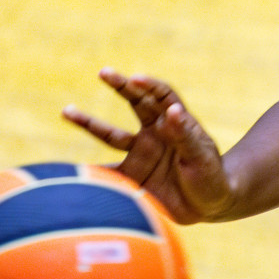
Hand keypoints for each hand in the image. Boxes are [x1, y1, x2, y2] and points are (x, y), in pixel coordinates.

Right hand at [63, 68, 232, 222]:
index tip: (135, 79)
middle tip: (103, 72)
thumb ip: (186, 136)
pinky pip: (106, 171)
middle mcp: (155, 133)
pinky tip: (69, 169)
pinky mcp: (131, 176)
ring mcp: (140, 154)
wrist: (208, 206)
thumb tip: (173, 111)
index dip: (150, 85)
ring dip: (89, 123)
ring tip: (67, 111)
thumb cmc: (211, 177)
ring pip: (110, 135)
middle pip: (136, 103)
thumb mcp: (201, 156)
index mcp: (176, 124)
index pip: (162, 96)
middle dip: (120, 86)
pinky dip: (89, 171)